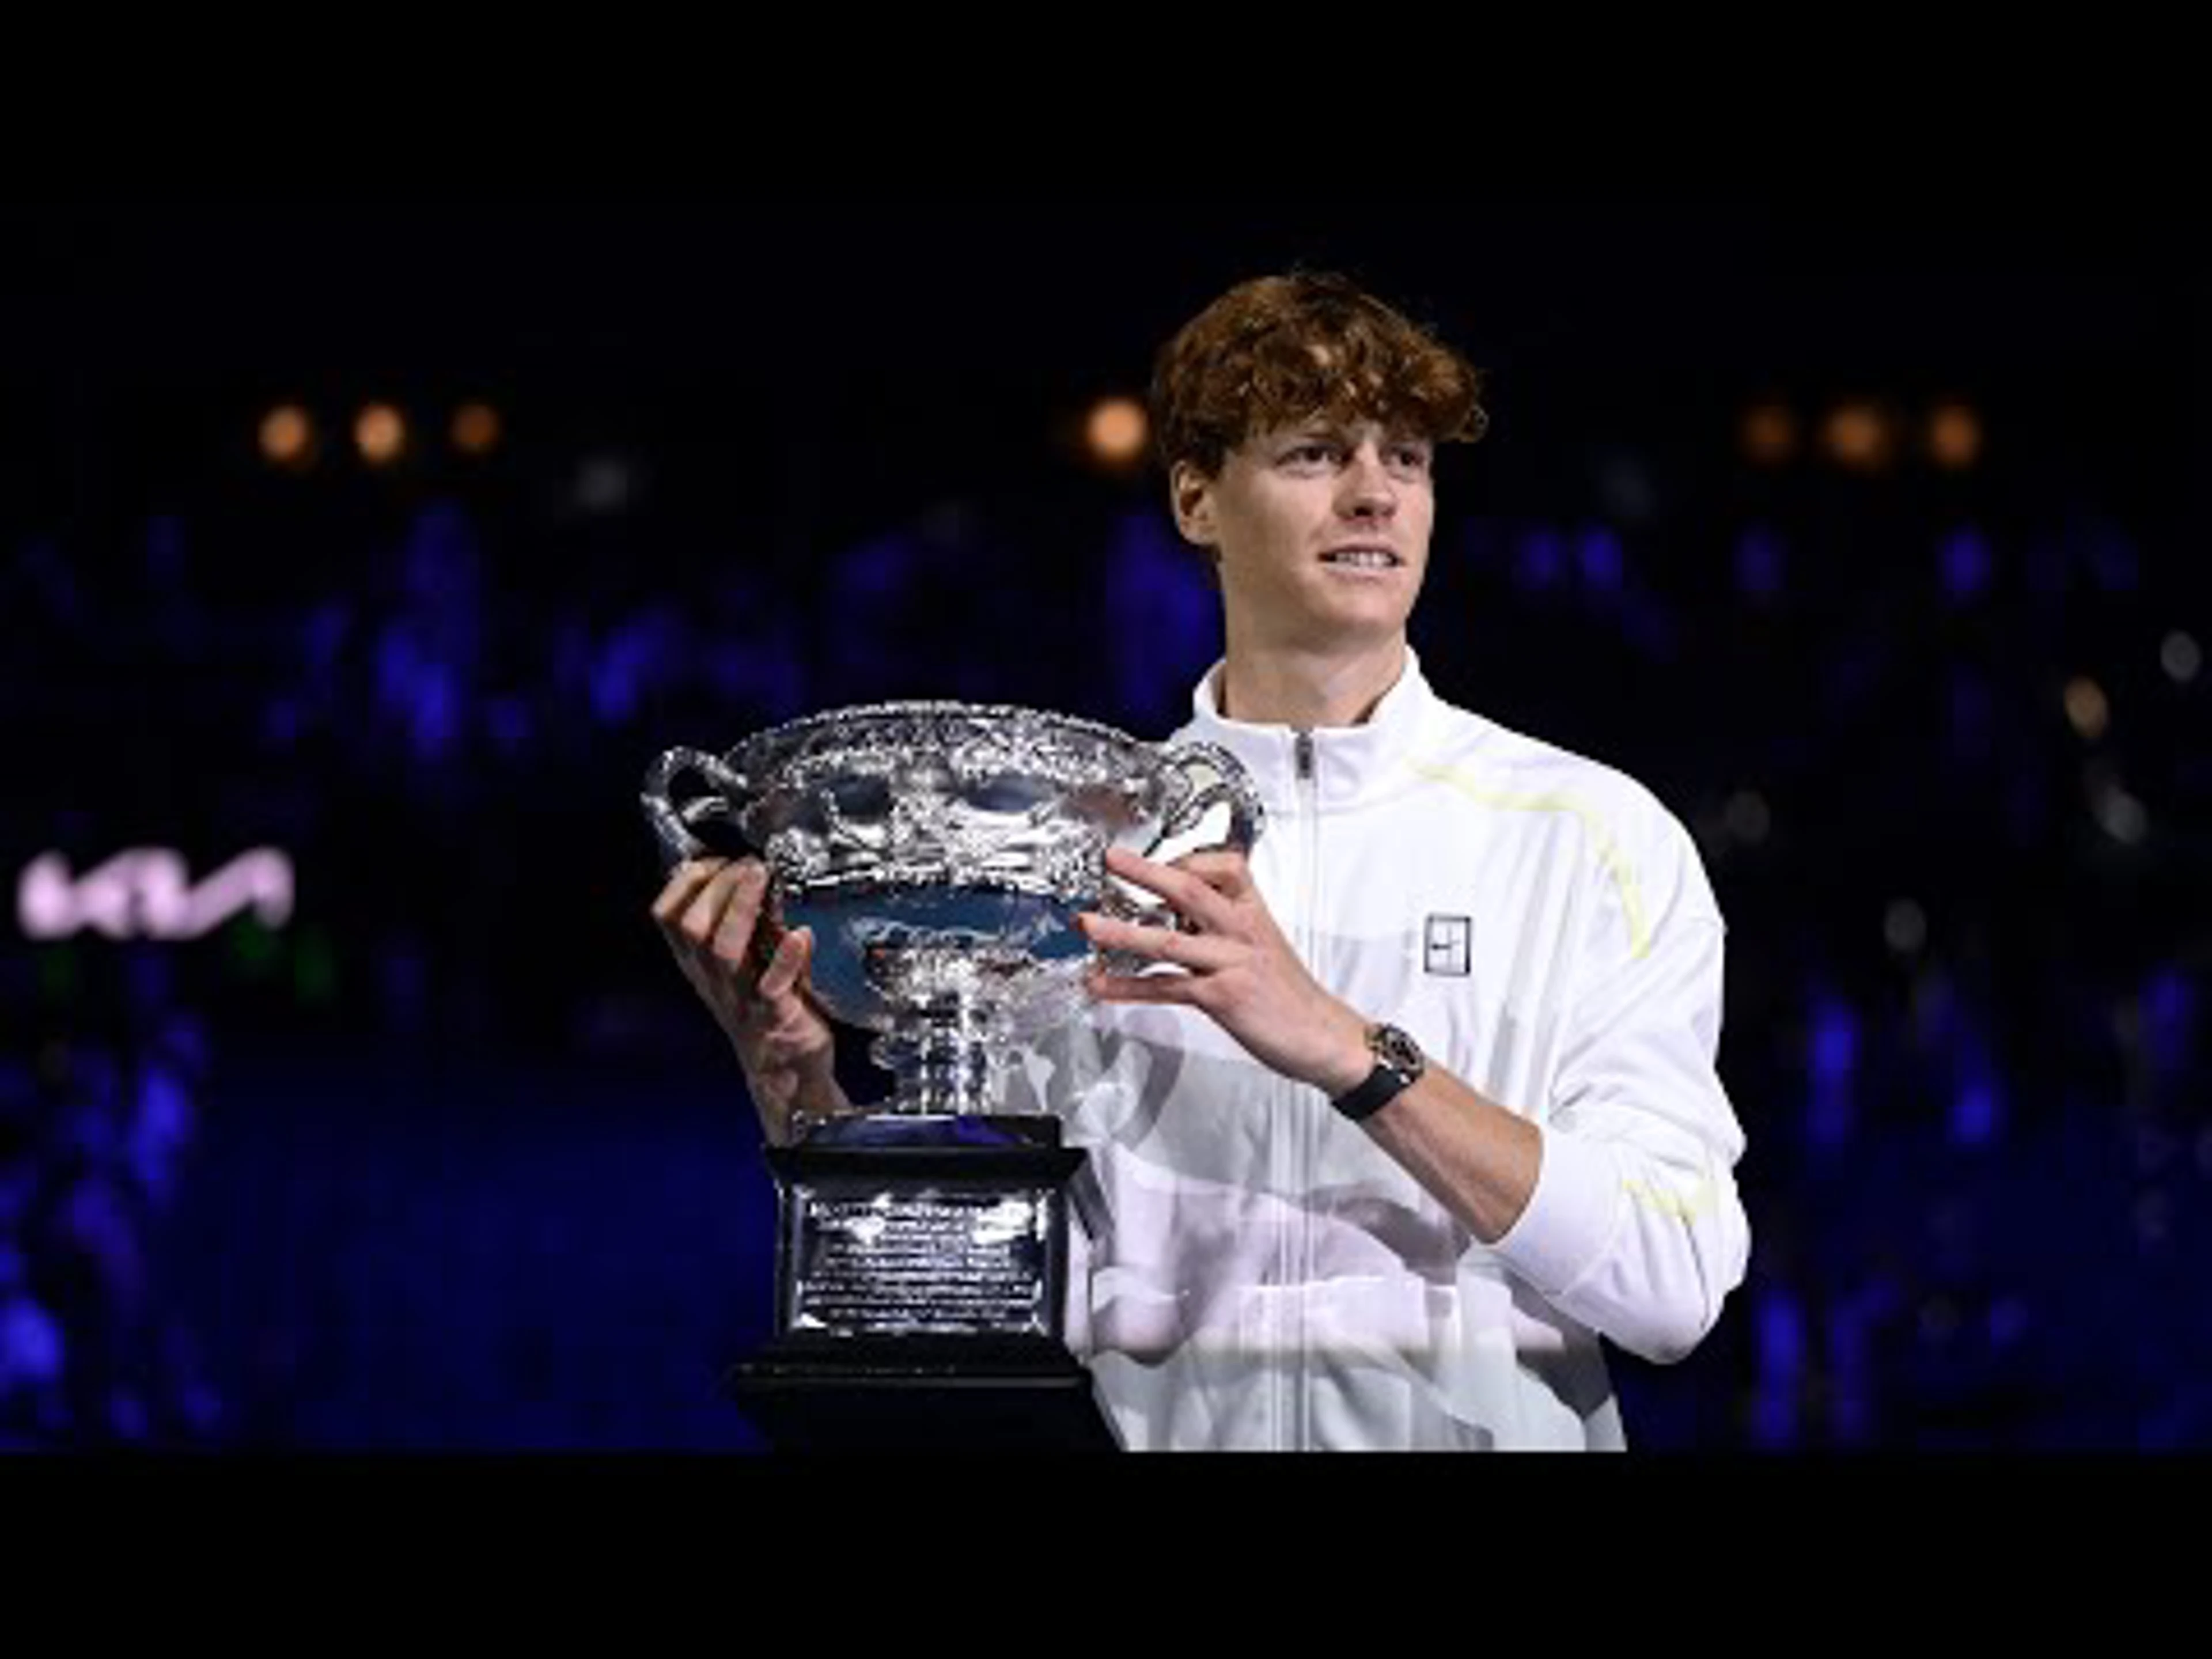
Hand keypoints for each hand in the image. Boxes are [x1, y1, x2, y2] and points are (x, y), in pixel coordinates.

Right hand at [650, 856, 845, 1132]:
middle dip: (716, 886)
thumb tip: (757, 875)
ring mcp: (740, 999)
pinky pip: (773, 986)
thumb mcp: (748, 962)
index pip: (667, 916)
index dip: (685, 881)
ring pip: (723, 950)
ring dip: (742, 908)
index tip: (714, 861)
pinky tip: (800, 935)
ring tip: (763, 879)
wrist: (786, 1076)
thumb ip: (753, 924)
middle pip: (692, 927)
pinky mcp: (774, 1017)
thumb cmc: (768, 1012)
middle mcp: (713, 980)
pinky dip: (787, 957)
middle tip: (748, 866)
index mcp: (700, 965)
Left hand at [1076, 845, 1370, 1096]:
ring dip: (1122, 931)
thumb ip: (1225, 926)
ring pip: (1170, 939)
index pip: (1224, 866)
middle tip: (1111, 860)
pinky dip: (1129, 986)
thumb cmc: (1292, 996)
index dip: (1187, 858)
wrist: (1324, 1037)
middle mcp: (1242, 932)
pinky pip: (1167, 987)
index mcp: (1254, 913)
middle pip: (1190, 890)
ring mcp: (1231, 964)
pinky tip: (1103, 984)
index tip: (1155, 858)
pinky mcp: (1222, 998)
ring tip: (1089, 924)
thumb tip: (1183, 913)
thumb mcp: (1264, 946)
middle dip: (1146, 872)